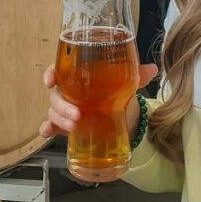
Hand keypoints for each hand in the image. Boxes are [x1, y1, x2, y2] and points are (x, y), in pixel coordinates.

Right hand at [38, 63, 159, 137]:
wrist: (121, 114)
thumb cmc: (116, 91)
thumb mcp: (126, 82)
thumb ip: (136, 75)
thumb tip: (152, 69)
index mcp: (78, 76)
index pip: (58, 70)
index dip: (50, 73)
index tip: (50, 80)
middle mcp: (68, 91)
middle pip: (55, 95)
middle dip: (62, 105)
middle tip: (76, 114)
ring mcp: (66, 109)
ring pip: (54, 111)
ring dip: (59, 118)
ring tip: (74, 126)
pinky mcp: (67, 125)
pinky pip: (52, 126)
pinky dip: (48, 129)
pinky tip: (49, 132)